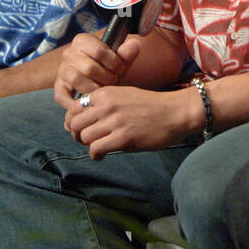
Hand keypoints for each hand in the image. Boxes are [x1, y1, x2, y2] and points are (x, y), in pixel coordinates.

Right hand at [53, 32, 141, 105]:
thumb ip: (127, 53)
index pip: (99, 50)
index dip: (113, 62)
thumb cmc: (108, 68)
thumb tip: (135, 44)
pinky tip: (86, 104)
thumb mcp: (119, 61)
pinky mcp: (59, 86)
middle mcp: (69, 53)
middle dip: (106, 78)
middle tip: (113, 81)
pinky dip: (73, 102)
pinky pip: (61, 95)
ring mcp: (62, 70)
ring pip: (76, 79)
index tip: (120, 69)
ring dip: (93, 88)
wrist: (98, 79)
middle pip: (89, 67)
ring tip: (103, 90)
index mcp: (83, 40)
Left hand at [60, 84, 197, 160]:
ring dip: (88, 145)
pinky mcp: (123, 138)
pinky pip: (96, 149)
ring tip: (98, 147)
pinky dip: (96, 155)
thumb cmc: (152, 106)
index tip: (80, 129)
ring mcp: (115, 121)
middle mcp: (107, 105)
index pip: (73, 108)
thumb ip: (104, 104)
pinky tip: (102, 155)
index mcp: (106, 93)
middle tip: (87, 140)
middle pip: (75, 124)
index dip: (72, 121)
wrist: (176, 112)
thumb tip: (81, 120)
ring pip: (84, 137)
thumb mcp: (124, 95)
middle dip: (77, 135)